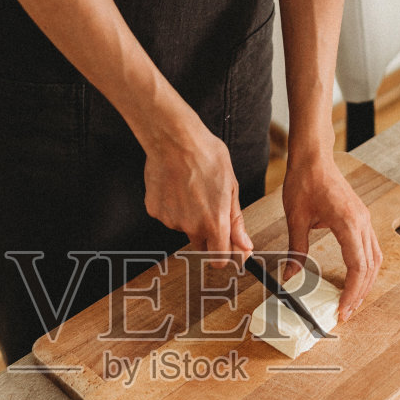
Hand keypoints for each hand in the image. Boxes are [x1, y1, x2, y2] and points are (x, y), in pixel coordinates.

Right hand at [142, 112, 252, 264]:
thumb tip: (244, 246)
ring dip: (189, 216)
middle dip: (208, 235)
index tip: (228, 247)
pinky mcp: (155, 211)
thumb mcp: (231, 187)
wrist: (175, 139)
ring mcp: (170, 220)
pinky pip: (168, 215)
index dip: (225, 255)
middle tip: (210, 208)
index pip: (219, 260)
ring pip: (184, 227)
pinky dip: (173, 206)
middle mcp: (190, 227)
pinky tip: (176, 186)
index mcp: (214, 223)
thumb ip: (236, 222)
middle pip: (201, 245)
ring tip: (192, 188)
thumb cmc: (207, 156)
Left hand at [282, 150, 382, 321]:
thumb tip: (290, 276)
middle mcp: (362, 222)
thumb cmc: (305, 181)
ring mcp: (364, 220)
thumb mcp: (296, 218)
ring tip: (352, 300)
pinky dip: (365, 267)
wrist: (314, 158)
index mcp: (348, 222)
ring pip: (374, 258)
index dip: (352, 292)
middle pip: (370, 267)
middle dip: (360, 293)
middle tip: (345, 312)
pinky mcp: (361, 218)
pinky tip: (355, 277)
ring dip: (366, 282)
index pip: (357, 266)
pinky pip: (370, 248)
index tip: (342, 310)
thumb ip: (296, 250)